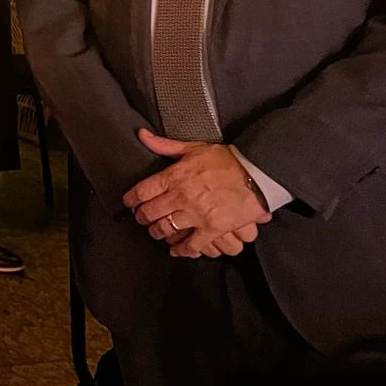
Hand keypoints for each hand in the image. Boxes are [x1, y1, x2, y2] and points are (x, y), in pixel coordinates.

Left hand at [123, 129, 270, 257]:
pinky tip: (177, 250)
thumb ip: (165, 145)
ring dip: (158, 233)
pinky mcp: (213, 228)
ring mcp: (196, 214)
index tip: (129, 203)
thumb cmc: (227, 160)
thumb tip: (142, 135)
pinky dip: (182, 250)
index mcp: (174, 176)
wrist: (257, 173)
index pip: (142, 191)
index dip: (131, 200)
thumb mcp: (193, 148)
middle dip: (142, 218)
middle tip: (142, 219)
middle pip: (150, 213)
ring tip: (158, 232)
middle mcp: (181, 196)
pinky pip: (191, 245)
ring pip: (166, 230)